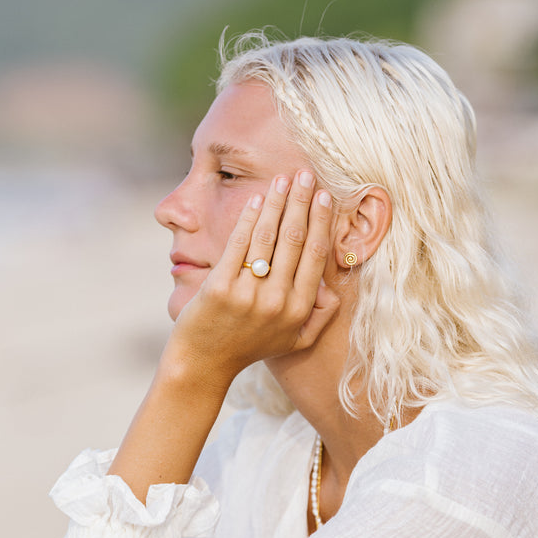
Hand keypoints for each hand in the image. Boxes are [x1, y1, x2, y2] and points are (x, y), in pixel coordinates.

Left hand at [171, 170, 339, 385]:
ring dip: (277, 203)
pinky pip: (238, 245)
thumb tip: (333, 288)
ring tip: (282, 180)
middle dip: (302, 201)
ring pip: (267, 237)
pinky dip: (248, 219)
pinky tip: (256, 200)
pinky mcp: (221, 288)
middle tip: (306, 174)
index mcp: (299, 310)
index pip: (316, 255)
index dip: (322, 222)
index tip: (326, 196)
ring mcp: (249, 294)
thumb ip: (320, 317)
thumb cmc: (250, 348)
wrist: (204, 363)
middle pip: (295, 239)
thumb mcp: (294, 342)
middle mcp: (278, 301)